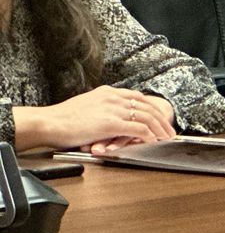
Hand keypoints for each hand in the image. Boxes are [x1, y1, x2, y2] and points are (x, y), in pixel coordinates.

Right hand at [15, 86, 175, 152]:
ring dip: (159, 128)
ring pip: (146, 117)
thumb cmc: (60, 119)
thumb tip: (107, 116)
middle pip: (147, 106)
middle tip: (169, 129)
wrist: (48, 122)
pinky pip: (137, 128)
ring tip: (166, 137)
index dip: (152, 107)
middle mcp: (114, 98)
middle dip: (161, 119)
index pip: (138, 97)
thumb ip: (100, 108)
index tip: (159, 116)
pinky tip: (153, 140)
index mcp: (108, 92)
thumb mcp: (85, 106)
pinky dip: (148, 135)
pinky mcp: (111, 123)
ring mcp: (114, 110)